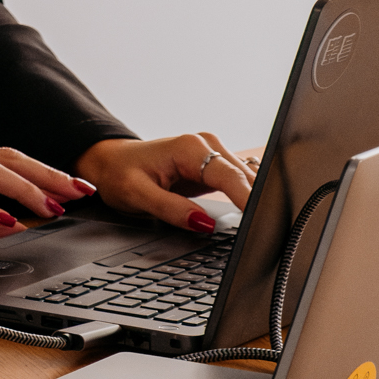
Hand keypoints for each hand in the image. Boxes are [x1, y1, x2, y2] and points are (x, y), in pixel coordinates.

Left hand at [73, 134, 255, 233]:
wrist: (109, 162)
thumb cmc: (118, 174)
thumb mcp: (137, 195)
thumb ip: (171, 209)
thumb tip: (204, 224)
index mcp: (190, 148)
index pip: (231, 176)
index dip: (250, 199)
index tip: (264, 221)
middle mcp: (207, 145)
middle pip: (246, 177)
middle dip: (260, 202)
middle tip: (269, 234)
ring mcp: (213, 154)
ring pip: (249, 179)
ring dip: (258, 200)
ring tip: (266, 228)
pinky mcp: (214, 166)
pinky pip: (240, 182)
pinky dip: (248, 197)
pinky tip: (255, 215)